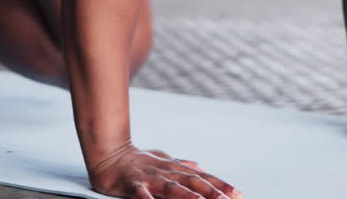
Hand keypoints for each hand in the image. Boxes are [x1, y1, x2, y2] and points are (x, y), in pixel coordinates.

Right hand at [88, 142, 242, 198]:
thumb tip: (199, 165)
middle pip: (192, 182)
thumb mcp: (162, 160)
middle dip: (211, 191)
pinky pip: (140, 193)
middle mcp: (166, 172)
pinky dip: (147, 198)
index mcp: (174, 168)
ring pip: (171, 187)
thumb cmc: (136, 160)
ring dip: (186, 196)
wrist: (108, 153)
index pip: (202, 177)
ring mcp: (149, 178)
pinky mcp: (131, 184)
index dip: (220, 184)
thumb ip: (181, 164)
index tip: (238, 193)